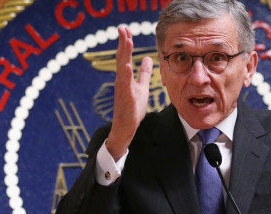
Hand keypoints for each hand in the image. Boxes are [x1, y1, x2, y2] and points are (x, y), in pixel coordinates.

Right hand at [106, 26, 153, 159]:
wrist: (126, 128)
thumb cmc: (132, 108)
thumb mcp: (141, 87)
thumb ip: (144, 74)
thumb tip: (149, 59)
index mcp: (125, 77)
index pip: (125, 56)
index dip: (126, 43)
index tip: (127, 29)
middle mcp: (121, 81)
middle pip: (122, 58)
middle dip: (123, 43)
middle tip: (122, 28)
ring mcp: (122, 89)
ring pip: (122, 68)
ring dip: (124, 54)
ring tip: (126, 41)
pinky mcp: (125, 99)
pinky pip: (125, 85)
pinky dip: (126, 74)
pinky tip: (127, 65)